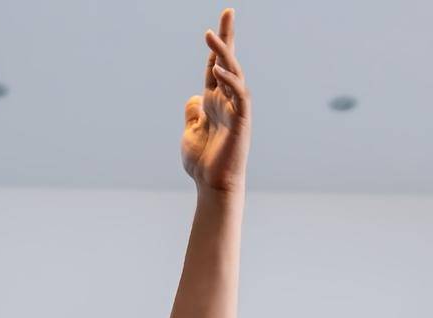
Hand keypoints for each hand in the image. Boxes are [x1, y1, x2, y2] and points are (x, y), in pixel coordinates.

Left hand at [181, 9, 250, 194]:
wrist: (213, 186)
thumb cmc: (203, 163)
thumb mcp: (191, 131)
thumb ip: (193, 112)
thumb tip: (194, 96)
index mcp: (213, 101)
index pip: (215, 67)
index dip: (215, 46)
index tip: (213, 25)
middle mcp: (227, 101)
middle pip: (229, 62)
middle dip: (228, 37)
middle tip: (227, 12)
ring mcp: (236, 110)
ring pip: (234, 74)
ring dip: (224, 54)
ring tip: (212, 36)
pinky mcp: (241, 122)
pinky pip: (239, 96)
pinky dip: (230, 81)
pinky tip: (218, 70)